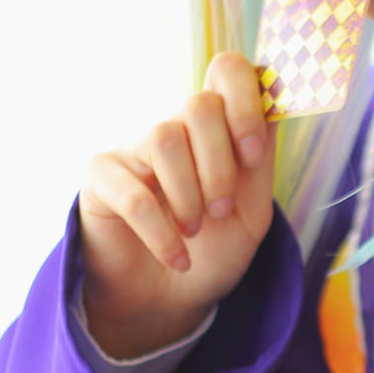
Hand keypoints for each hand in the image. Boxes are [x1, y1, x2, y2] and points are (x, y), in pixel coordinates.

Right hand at [78, 53, 276, 358]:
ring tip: (195, 231)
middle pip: (198, 104)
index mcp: (216, 127)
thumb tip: (273, 97)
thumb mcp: (252, 210)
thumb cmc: (213, 251)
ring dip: (189, 196)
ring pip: (164, 138)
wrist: (170, 302)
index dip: (246, 103)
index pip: (228, 70)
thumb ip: (260, 158)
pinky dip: (162, 232)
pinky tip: (177, 258)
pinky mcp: (100, 177)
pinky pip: (132, 191)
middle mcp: (173, 127)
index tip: (253, 156)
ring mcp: (133, 148)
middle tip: (221, 211)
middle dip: (219, 166)